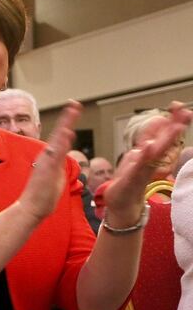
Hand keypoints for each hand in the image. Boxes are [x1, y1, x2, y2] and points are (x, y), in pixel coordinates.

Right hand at [17, 100, 82, 222]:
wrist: (31, 209)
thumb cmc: (43, 198)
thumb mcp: (54, 177)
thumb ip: (58, 166)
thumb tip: (60, 161)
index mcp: (51, 158)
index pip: (61, 138)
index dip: (67, 124)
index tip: (74, 110)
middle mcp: (48, 157)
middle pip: (59, 134)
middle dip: (68, 118)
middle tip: (75, 104)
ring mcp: (47, 162)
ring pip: (58, 141)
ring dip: (65, 125)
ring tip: (73, 111)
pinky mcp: (48, 170)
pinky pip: (56, 155)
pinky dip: (62, 143)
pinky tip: (68, 133)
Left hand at [104, 101, 192, 223]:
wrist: (122, 203)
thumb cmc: (131, 178)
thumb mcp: (139, 154)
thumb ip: (149, 138)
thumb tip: (159, 120)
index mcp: (153, 154)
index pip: (165, 135)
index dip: (173, 121)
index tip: (180, 106)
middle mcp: (152, 162)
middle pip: (166, 142)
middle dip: (176, 127)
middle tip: (186, 113)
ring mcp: (143, 170)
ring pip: (156, 153)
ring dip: (166, 140)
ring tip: (175, 127)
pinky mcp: (132, 180)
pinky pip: (139, 167)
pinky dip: (143, 158)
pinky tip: (147, 147)